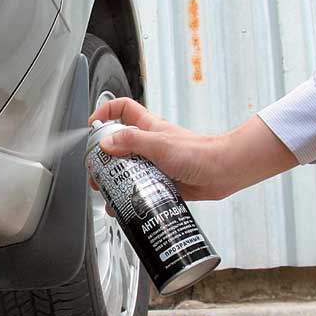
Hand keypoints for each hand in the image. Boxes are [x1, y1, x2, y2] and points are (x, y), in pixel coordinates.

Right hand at [87, 98, 297, 200]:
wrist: (223, 172)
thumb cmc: (198, 152)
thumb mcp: (159, 143)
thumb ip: (131, 141)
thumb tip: (106, 143)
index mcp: (147, 127)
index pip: (122, 109)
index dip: (106, 112)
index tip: (92, 126)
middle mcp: (149, 144)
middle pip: (117, 145)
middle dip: (102, 158)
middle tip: (96, 171)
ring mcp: (154, 164)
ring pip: (127, 170)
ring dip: (114, 181)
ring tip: (107, 192)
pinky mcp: (161, 182)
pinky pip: (140, 189)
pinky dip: (130, 197)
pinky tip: (124, 206)